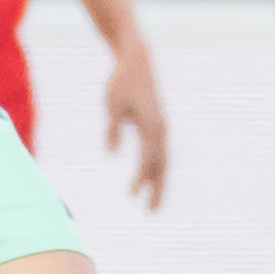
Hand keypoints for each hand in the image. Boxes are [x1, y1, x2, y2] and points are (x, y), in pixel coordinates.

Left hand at [104, 46, 168, 209]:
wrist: (137, 61)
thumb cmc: (121, 81)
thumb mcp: (112, 104)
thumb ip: (112, 128)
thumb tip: (112, 153)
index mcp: (151, 125)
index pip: (147, 159)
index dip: (140, 180)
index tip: (130, 196)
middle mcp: (161, 129)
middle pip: (161, 166)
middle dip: (157, 190)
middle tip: (151, 212)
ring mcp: (162, 127)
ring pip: (163, 161)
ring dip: (158, 182)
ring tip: (152, 203)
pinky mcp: (158, 125)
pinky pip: (159, 152)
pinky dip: (156, 169)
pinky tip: (148, 180)